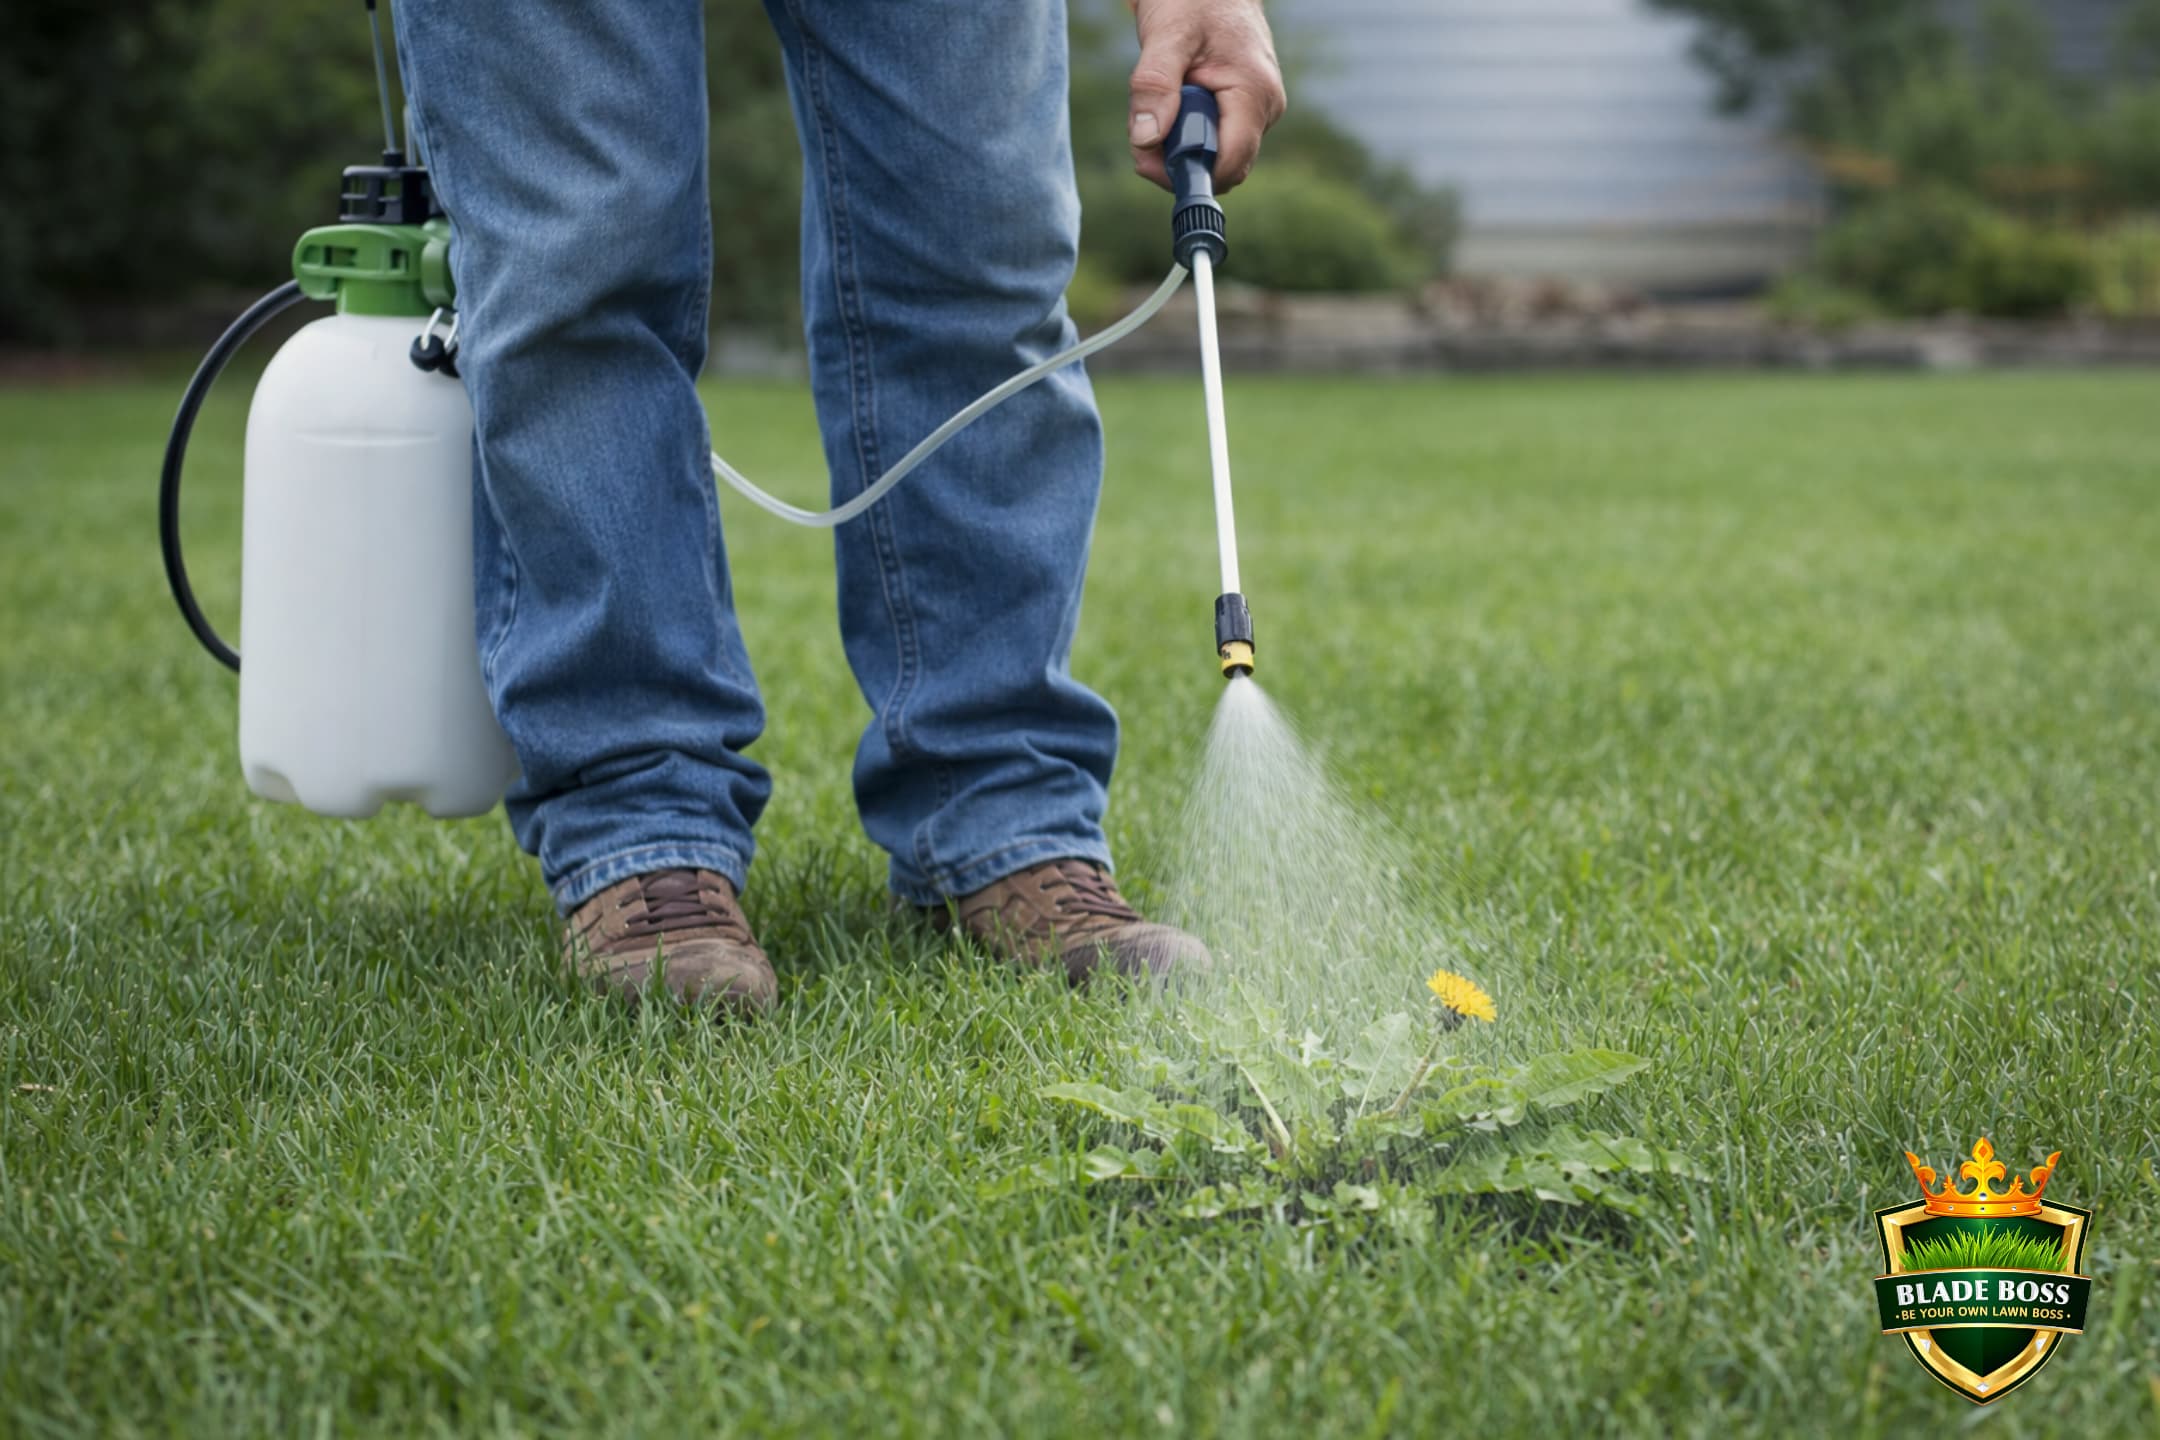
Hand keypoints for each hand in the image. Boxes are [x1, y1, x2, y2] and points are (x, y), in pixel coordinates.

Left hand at [1126, 0, 1286, 192]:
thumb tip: (1146, 139)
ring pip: (1215, 155)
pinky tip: (1168, 106)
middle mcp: (1265, 107)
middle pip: (1221, 166)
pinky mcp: (1243, 110)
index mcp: (1254, 92)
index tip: (1145, 159)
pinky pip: (1213, 140)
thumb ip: (1154, 86)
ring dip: (1176, 146)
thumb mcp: (1166, 35)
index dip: (1187, 172)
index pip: (1228, 164)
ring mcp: (1258, 110)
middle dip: (1176, 160)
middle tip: (1140, 133)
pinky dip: (1183, 133)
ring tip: (1153, 107)